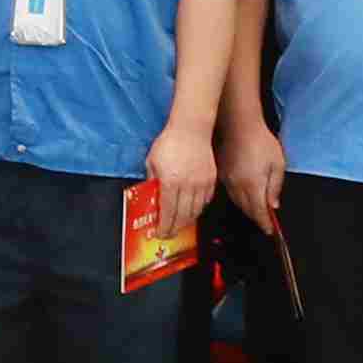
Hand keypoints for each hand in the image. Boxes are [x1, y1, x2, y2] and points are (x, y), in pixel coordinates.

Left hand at [145, 125, 216, 243]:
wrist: (191, 129)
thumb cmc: (169, 142)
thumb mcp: (152, 161)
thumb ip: (151, 181)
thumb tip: (151, 197)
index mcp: (170, 182)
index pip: (167, 213)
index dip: (164, 227)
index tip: (160, 233)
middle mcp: (187, 186)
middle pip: (183, 216)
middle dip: (175, 228)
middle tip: (169, 233)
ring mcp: (201, 184)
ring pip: (195, 211)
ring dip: (187, 221)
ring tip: (179, 224)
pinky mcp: (211, 180)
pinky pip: (205, 201)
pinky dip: (198, 209)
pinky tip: (192, 210)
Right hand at [227, 118, 287, 234]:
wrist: (238, 124)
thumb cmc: (260, 141)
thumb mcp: (277, 164)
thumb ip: (275, 187)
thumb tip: (273, 204)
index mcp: (253, 185)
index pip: (259, 211)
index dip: (265, 223)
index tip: (270, 230)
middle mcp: (237, 185)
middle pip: (247, 209)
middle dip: (256, 217)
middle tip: (265, 222)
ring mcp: (227, 179)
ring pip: (237, 202)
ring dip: (247, 209)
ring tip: (255, 211)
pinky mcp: (221, 173)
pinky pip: (230, 192)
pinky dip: (238, 198)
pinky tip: (243, 196)